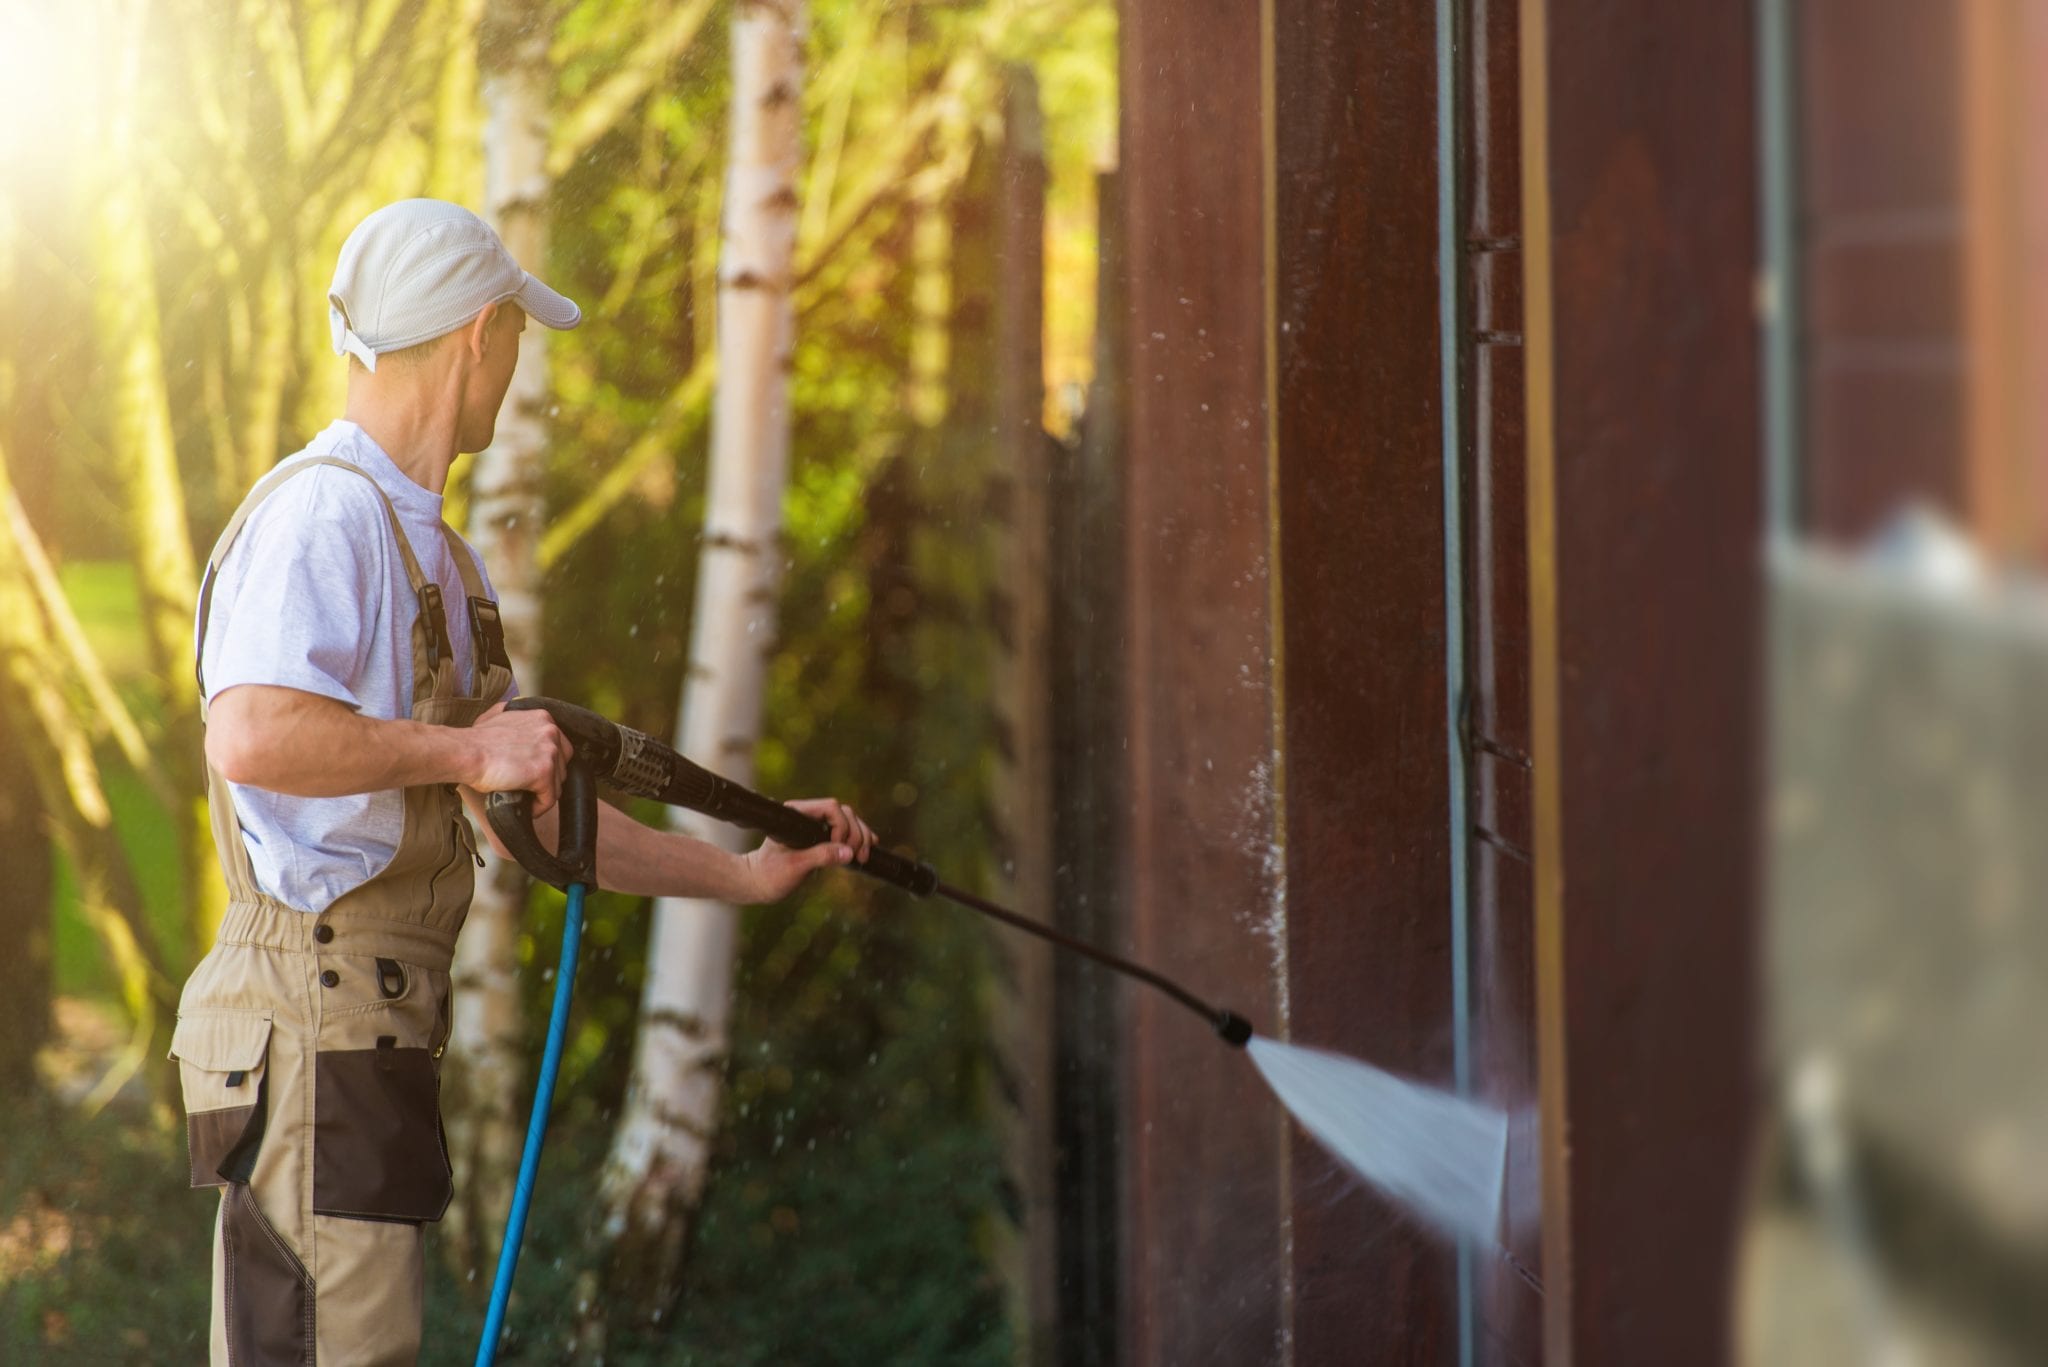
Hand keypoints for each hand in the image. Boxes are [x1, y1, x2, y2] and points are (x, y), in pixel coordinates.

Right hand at [466, 701, 572, 814]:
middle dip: (549, 779)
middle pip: (562, 764)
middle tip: (531, 788)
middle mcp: (551, 731)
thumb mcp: (499, 716)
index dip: (549, 763)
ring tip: (527, 798)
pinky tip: (528, 808)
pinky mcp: (544, 772)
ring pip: (557, 783)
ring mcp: (550, 751)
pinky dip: (540, 807)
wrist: (466, 753)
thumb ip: (516, 720)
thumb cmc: (476, 740)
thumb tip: (519, 729)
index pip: (560, 746)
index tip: (536, 773)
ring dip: (543, 794)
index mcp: (543, 718)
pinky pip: (550, 798)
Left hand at [740, 797, 875, 902]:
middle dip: (856, 833)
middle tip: (858, 857)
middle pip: (845, 813)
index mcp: (797, 814)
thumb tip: (849, 852)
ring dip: (861, 837)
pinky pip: (847, 833)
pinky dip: (859, 840)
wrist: (758, 883)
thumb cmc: (769, 874)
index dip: (842, 826)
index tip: (839, 848)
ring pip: (850, 821)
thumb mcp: (794, 867)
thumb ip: (820, 856)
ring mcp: (816, 826)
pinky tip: (868, 849)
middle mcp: (808, 815)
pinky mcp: (822, 838)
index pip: (831, 807)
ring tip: (862, 858)